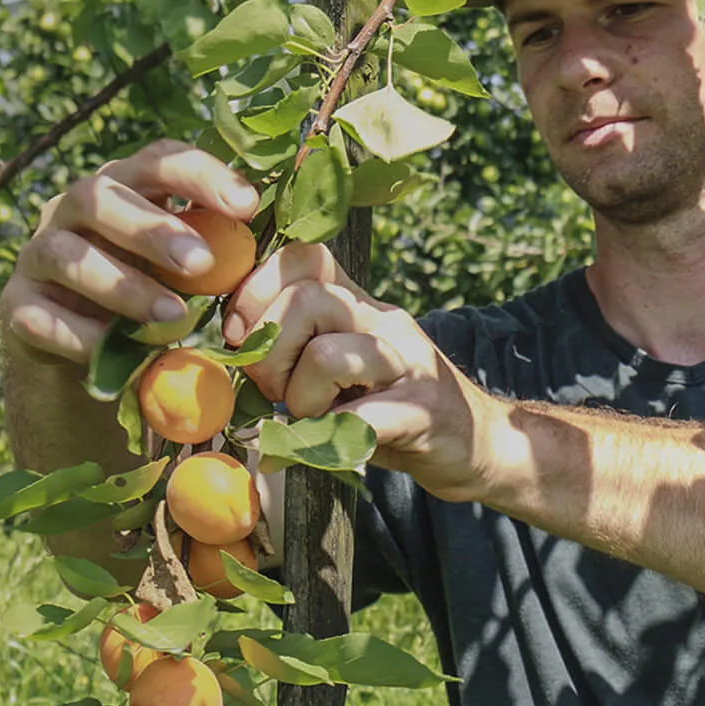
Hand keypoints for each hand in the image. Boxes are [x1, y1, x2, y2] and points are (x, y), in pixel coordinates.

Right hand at [0, 139, 259, 363]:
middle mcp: (72, 209)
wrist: (86, 357)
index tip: (247, 205)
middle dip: (152, 228)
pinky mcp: (17, 306)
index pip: (157, 160)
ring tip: (174, 319)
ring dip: (123, 286)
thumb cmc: (153, 296)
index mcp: (125, 187)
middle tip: (201, 265)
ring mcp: (37, 255)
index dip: (201, 174)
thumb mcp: (187, 272)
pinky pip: (40, 314)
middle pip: (99, 195)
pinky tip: (116, 352)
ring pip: (66, 254)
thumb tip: (286, 250)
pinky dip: (81, 334)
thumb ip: (221, 254)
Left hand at [223, 244, 517, 503]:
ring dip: (302, 399)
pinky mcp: (423, 410)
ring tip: (314, 420)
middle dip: (271, 355)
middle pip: (308, 300)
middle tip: (276, 394)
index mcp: (360, 304)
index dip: (257, 287)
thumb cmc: (392, 407)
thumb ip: (295, 350)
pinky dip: (326, 441)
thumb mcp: (342, 367)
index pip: (304, 256)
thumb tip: (227, 352)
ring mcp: (408, 362)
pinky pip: (358, 418)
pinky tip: (326, 449)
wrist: (478, 444)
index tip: (241, 334)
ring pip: (329, 355)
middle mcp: (385, 321)